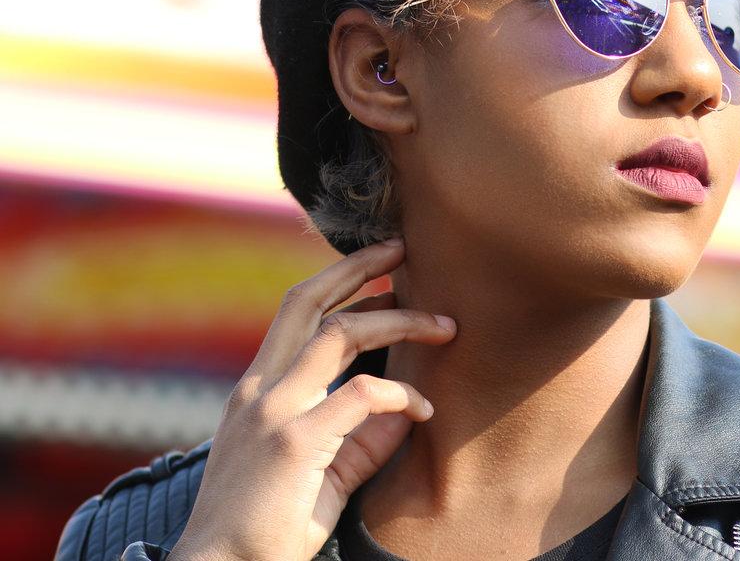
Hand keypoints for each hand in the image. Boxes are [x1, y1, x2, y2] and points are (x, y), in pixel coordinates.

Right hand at [169, 237, 455, 560]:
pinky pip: (363, 394)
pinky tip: (426, 412)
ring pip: (341, 333)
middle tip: (404, 246)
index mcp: (256, 391)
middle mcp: (259, 390)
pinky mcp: (295, 440)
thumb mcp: (322, 469)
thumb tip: (411, 406)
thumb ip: (361, 434)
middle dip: (359, 264)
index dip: (340, 282)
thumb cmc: (269, 529)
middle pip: (307, 300)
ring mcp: (274, 411)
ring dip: (401, 321)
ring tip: (446, 326)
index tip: (384, 267)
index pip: (296, 313)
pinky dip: (402, 394)